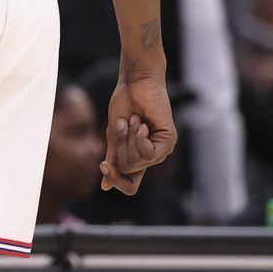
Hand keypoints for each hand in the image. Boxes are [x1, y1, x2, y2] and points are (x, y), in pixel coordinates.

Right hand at [99, 72, 177, 194]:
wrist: (134, 83)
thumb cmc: (124, 104)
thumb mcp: (113, 136)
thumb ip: (112, 159)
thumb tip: (104, 187)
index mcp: (138, 158)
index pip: (130, 185)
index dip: (115, 179)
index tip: (103, 165)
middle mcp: (152, 157)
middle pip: (129, 170)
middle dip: (119, 146)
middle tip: (123, 124)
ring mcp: (162, 150)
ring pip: (137, 162)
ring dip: (128, 138)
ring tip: (133, 119)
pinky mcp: (169, 140)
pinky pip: (148, 153)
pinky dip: (139, 137)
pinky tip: (143, 124)